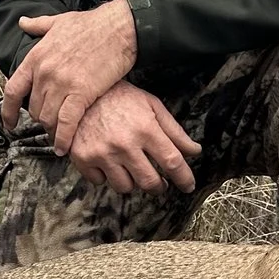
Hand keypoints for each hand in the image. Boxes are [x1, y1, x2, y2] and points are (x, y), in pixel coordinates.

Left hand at [1, 0, 137, 149]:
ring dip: (52, 129)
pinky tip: (64, 147)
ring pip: (47, 118)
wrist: (117, 28)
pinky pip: (66, 122)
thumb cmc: (91, 24)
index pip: (12, 90)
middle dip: (40, 118)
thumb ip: (37, 26)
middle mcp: (44, 73)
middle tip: (50, 123)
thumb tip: (23, 23)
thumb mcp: (58, 21)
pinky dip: (64, 138)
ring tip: (59, 135)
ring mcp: (62, 83)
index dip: (7, 111)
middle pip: (33, 108)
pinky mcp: (81, 93)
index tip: (9, 122)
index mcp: (36, 57)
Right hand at [64, 82, 201, 193]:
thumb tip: (195, 151)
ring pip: (125, 187)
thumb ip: (174, 131)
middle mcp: (124, 144)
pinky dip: (105, 176)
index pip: (172, 162)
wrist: (82, 90)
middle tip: (159, 182)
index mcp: (145, 129)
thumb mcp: (152, 106)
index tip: (188, 185)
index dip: (184, 178)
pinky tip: (107, 161)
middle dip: (159, 187)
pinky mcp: (83, 158)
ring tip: (130, 167)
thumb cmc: (121, 98)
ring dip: (131, 181)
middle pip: (150, 182)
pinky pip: (100, 182)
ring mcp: (102, 153)